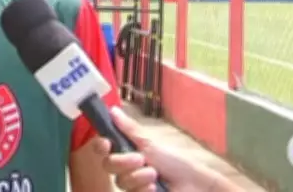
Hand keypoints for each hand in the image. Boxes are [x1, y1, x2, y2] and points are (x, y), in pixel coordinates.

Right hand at [94, 107, 235, 191]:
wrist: (193, 184)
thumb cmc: (174, 161)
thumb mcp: (150, 143)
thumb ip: (129, 129)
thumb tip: (112, 109)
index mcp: (127, 151)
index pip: (103, 149)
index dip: (100, 146)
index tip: (106, 143)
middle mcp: (126, 169)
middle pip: (108, 166)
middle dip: (124, 162)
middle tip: (141, 159)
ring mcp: (131, 185)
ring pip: (120, 181)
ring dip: (139, 177)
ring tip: (155, 176)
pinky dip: (144, 190)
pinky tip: (155, 189)